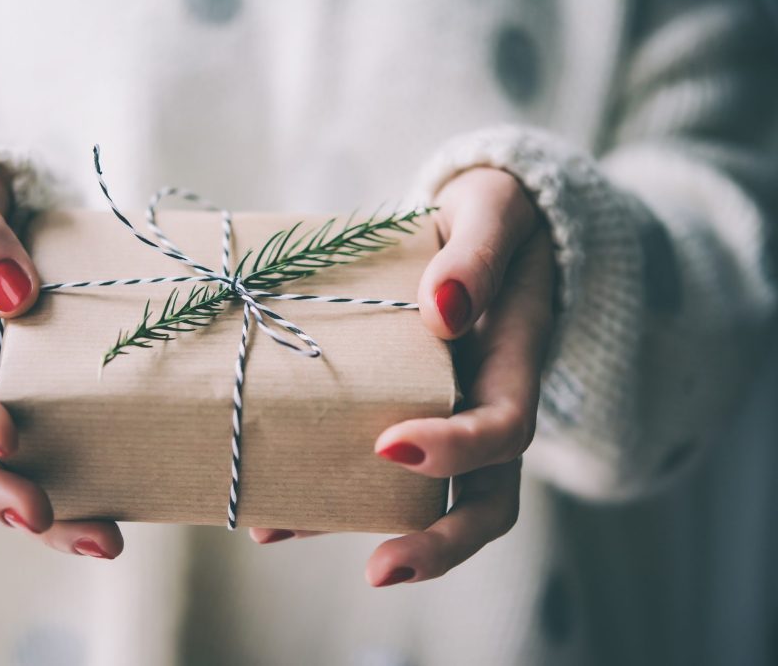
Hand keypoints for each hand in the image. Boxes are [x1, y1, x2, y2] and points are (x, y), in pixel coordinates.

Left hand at [251, 168, 553, 585]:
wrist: (486, 230)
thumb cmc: (496, 217)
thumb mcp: (494, 212)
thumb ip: (478, 254)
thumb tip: (444, 308)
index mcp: (514, 364)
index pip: (505, 428)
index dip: (458, 448)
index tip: (390, 443)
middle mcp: (483, 406)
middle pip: (484, 502)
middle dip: (437, 544)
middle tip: (379, 571)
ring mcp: (445, 418)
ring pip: (421, 500)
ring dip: (357, 525)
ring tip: (276, 531)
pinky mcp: (403, 413)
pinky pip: (373, 467)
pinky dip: (326, 490)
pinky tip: (268, 497)